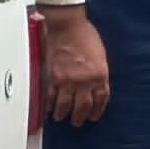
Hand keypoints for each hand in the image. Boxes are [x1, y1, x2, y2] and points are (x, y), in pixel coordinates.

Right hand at [38, 6, 112, 126]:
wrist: (68, 26)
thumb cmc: (85, 36)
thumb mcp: (100, 56)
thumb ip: (98, 72)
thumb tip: (94, 84)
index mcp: (100, 75)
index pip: (101, 100)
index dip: (97, 111)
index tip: (93, 116)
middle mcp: (85, 81)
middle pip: (83, 107)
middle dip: (79, 117)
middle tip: (77, 122)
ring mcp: (68, 80)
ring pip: (65, 105)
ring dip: (62, 114)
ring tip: (60, 117)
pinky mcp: (53, 77)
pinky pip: (50, 96)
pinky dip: (49, 104)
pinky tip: (48, 108)